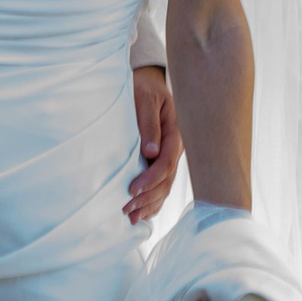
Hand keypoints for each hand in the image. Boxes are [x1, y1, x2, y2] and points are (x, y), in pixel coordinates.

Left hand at [125, 66, 181, 224]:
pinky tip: (142, 215)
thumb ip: (148, 124)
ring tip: (131, 217)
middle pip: (166, 181)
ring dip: (148, 204)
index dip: (150, 179)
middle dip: (147, 198)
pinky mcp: (161, 162)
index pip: (166, 163)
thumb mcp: (145, 100)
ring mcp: (169, 157)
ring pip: (164, 187)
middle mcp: (175, 149)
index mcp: (175, 134)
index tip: (132, 190)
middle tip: (126, 209)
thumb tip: (150, 152)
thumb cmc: (145, 88)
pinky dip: (152, 202)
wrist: (148, 83)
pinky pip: (161, 186)